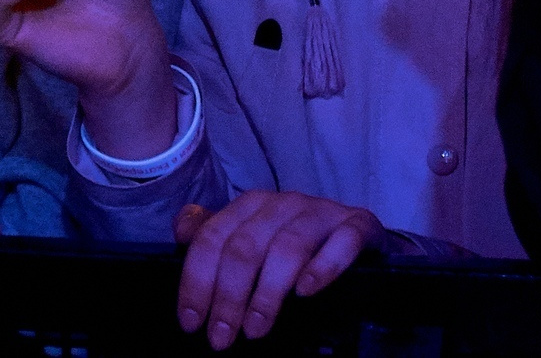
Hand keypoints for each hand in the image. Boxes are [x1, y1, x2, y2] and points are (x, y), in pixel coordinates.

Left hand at [172, 191, 380, 347]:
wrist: (359, 235)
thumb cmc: (298, 244)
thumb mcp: (253, 238)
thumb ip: (215, 236)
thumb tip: (181, 231)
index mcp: (250, 205)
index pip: (212, 238)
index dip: (196, 280)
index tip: (191, 321)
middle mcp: (283, 203)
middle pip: (245, 247)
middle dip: (228, 296)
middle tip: (221, 337)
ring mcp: (322, 212)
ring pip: (288, 247)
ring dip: (267, 292)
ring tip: (255, 329)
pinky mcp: (358, 224)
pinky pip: (342, 242)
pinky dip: (323, 268)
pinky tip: (306, 292)